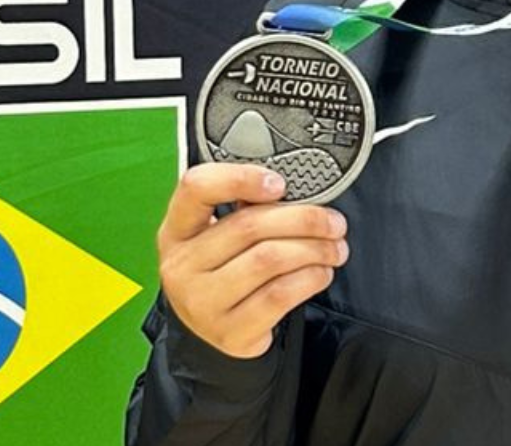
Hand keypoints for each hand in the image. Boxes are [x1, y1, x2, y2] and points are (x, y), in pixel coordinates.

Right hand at [155, 162, 349, 358]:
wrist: (212, 329)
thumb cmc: (221, 271)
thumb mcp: (217, 236)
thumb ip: (245, 208)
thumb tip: (297, 194)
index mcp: (177, 230)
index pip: (197, 188)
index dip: (241, 178)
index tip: (280, 183)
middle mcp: (181, 265)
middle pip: (248, 226)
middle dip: (304, 219)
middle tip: (333, 222)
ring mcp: (201, 302)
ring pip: (269, 260)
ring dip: (314, 249)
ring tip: (333, 248)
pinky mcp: (229, 332)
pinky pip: (279, 296)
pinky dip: (309, 279)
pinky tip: (320, 273)